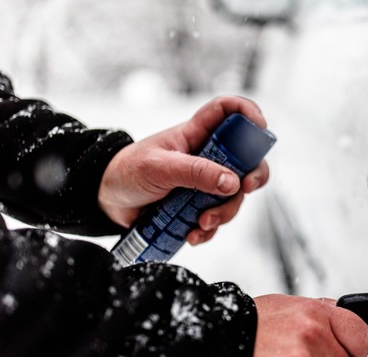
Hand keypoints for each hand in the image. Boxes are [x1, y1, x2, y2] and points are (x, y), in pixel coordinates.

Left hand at [98, 95, 269, 244]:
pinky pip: (217, 219)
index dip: (248, 113)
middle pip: (246, 160)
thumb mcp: (160, 168)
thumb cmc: (127, 171)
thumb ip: (196, 173)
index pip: (228, 111)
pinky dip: (208, 230)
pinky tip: (191, 234)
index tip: (260, 129)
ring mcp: (204, 183)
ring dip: (224, 212)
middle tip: (244, 188)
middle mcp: (206, 157)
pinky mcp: (197, 207)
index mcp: (196, 135)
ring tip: (201, 223)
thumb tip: (231, 182)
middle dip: (253, 176)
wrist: (107, 201)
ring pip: (233, 196)